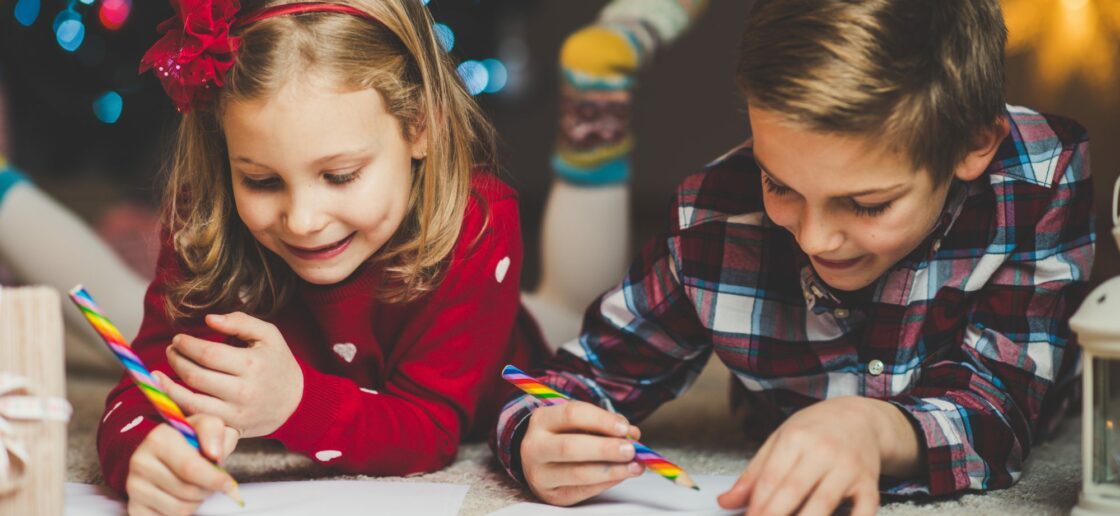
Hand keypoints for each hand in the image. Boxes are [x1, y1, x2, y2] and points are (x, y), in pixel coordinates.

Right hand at [125, 413, 238, 515]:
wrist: (161, 454)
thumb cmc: (189, 441)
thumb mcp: (205, 426)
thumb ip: (215, 431)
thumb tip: (215, 454)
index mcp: (158, 439)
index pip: (190, 468)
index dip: (215, 479)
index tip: (228, 483)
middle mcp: (141, 462)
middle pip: (189, 491)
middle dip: (208, 489)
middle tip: (211, 481)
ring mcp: (134, 487)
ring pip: (181, 509)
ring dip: (196, 502)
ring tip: (195, 487)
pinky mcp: (134, 508)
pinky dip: (182, 512)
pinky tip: (181, 498)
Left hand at [154, 312, 303, 437]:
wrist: (296, 401)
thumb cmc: (277, 363)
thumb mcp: (269, 335)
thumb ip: (240, 322)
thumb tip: (209, 319)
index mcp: (252, 364)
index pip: (207, 353)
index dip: (186, 345)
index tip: (179, 339)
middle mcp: (243, 391)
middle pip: (195, 376)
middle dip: (176, 360)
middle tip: (171, 351)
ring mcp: (236, 412)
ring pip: (191, 401)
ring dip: (168, 386)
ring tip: (158, 374)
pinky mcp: (231, 428)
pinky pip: (198, 419)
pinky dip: (178, 408)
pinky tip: (168, 395)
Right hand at [521, 401, 644, 505]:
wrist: (537, 460)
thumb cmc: (562, 435)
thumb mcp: (576, 422)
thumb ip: (603, 424)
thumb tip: (632, 434)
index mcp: (541, 420)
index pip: (572, 414)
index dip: (601, 420)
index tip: (625, 428)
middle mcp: (535, 447)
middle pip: (571, 447)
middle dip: (605, 449)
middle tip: (631, 450)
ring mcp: (539, 474)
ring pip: (578, 473)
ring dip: (612, 470)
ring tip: (635, 467)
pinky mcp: (551, 495)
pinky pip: (583, 491)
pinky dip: (606, 483)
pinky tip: (621, 475)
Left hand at [718, 397, 908, 515]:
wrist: (859, 418)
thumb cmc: (815, 429)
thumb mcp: (780, 440)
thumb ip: (754, 473)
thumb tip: (727, 501)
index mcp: (797, 438)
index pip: (771, 477)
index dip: (757, 504)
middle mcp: (824, 451)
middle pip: (794, 490)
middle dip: (774, 515)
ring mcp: (848, 468)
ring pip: (824, 503)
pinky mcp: (869, 483)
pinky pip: (864, 510)